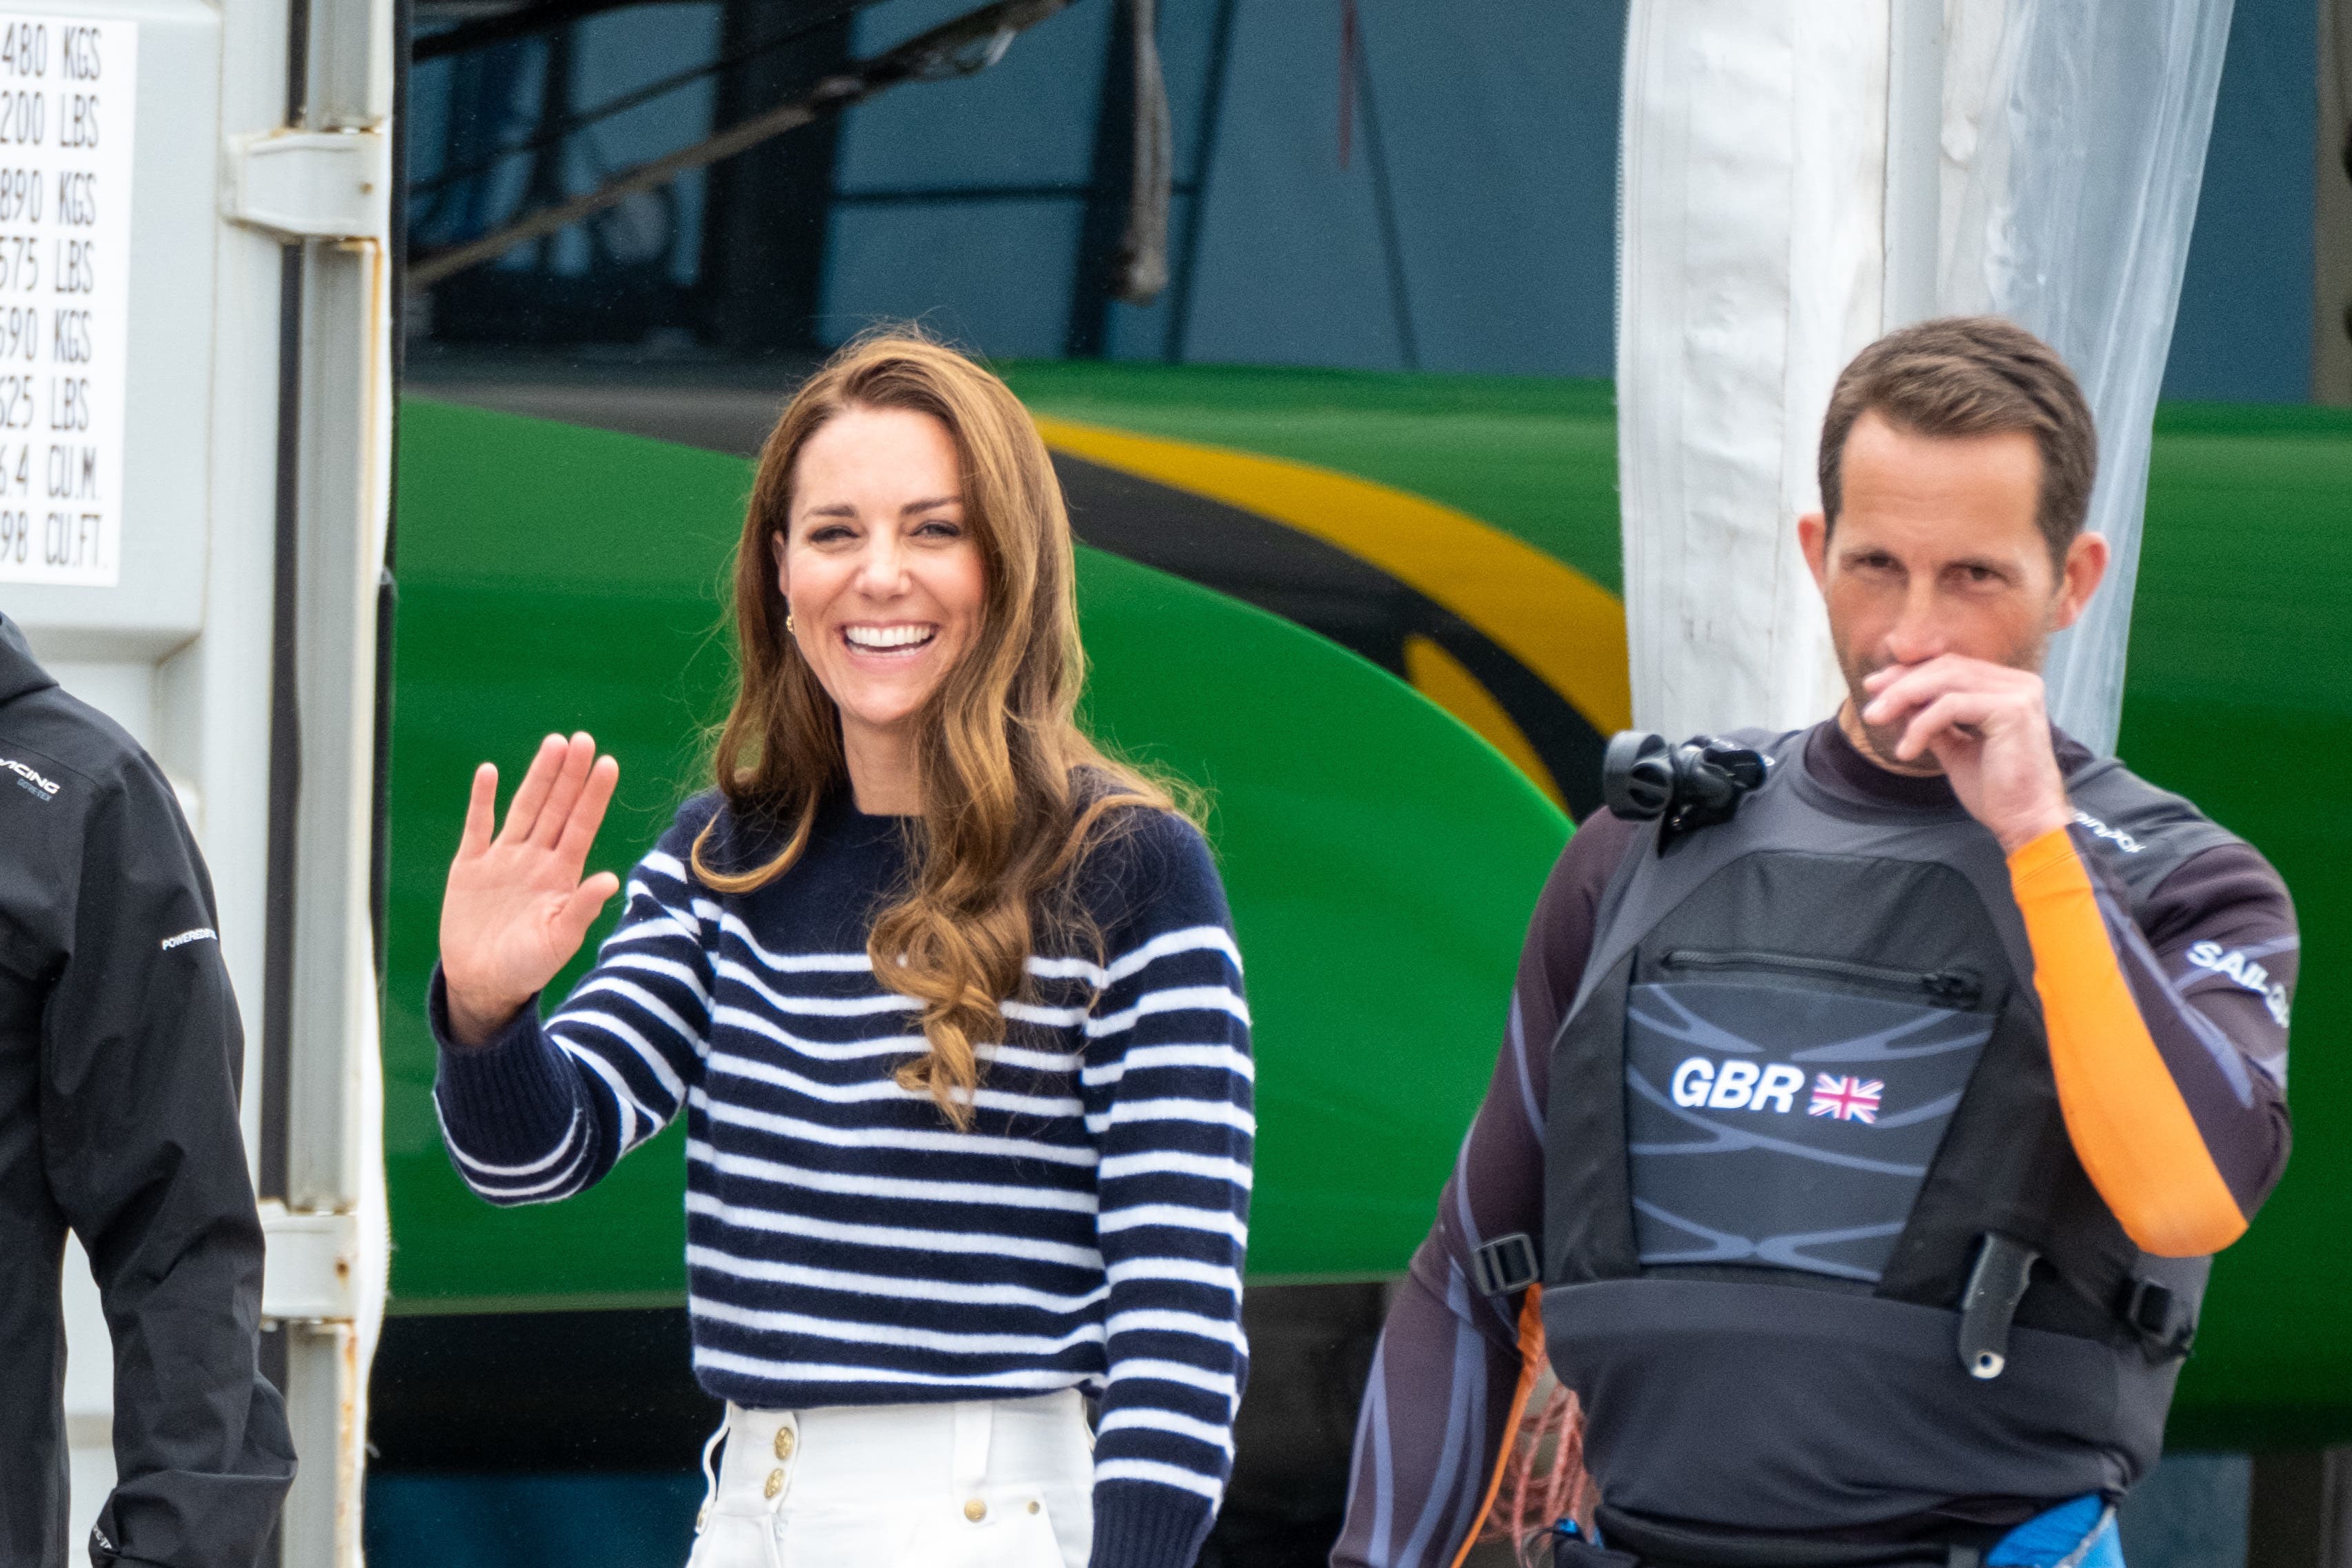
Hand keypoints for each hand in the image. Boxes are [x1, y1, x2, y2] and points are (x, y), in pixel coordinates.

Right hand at [440, 733, 621, 1046]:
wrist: (484, 983)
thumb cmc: (529, 966)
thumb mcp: (560, 940)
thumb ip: (582, 909)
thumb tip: (611, 880)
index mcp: (562, 875)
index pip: (582, 825)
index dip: (594, 795)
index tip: (608, 763)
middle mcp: (536, 859)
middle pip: (556, 807)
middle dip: (569, 774)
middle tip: (582, 739)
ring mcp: (504, 859)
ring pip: (524, 808)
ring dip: (538, 777)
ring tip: (554, 743)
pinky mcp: (470, 867)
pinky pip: (477, 827)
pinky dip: (481, 800)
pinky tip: (489, 772)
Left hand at [1861, 656, 2071, 853]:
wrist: (2025, 822)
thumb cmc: (1994, 790)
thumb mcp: (1954, 746)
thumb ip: (1931, 719)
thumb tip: (1896, 699)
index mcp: (2008, 687)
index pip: (1951, 666)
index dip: (1909, 673)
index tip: (1874, 687)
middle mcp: (2018, 683)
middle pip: (1946, 667)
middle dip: (1901, 684)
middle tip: (1871, 707)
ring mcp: (2019, 693)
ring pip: (1946, 680)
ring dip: (1903, 699)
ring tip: (1876, 721)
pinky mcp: (2013, 710)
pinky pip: (1951, 706)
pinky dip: (1921, 725)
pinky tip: (1906, 751)